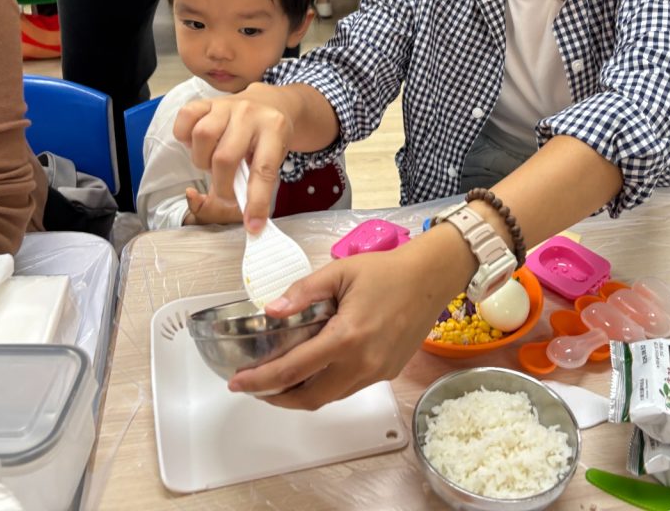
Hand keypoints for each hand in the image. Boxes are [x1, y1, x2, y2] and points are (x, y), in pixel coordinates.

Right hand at [173, 83, 297, 233]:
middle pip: (224, 157)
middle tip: (226, 190)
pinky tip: (197, 144)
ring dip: (202, 160)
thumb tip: (247, 218)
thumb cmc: (271, 138)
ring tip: (212, 163)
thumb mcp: (274, 156)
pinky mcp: (208, 101)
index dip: (256, 201)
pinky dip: (185, 136)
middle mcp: (250, 114)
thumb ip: (258, 181)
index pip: (263, 171)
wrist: (272, 104)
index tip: (252, 225)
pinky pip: (186, 118)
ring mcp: (227, 105)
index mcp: (275, 130)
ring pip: (202, 136)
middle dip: (222, 185)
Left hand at [226, 240, 462, 408]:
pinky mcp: (388, 372)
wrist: (431, 277)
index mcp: (346, 337)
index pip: (292, 371)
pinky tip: (317, 369)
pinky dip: (327, 385)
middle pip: (309, 398)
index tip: (238, 383)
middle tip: (256, 386)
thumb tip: (271, 310)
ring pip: (330, 397)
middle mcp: (362, 363)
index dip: (259, 381)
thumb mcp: (339, 272)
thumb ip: (302, 293)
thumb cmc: (387, 271)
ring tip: (281, 380)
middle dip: (277, 398)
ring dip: (302, 394)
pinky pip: (350, 388)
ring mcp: (377, 372)